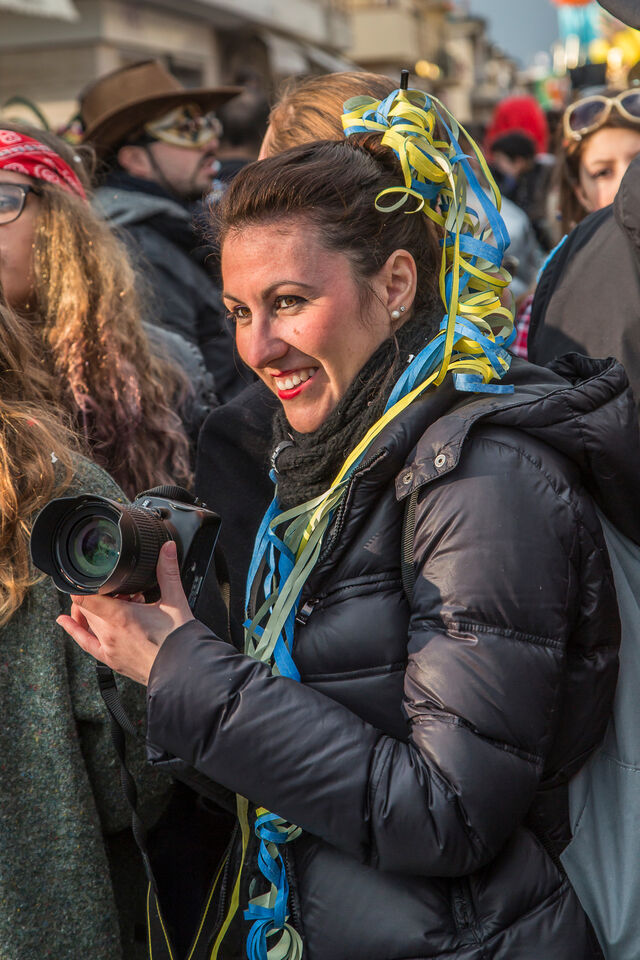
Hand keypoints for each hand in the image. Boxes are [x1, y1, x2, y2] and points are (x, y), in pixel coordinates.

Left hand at [57, 540, 193, 684]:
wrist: (183, 671)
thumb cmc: (179, 640)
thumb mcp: (175, 601)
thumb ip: (168, 571)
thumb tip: (167, 547)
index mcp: (121, 617)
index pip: (87, 597)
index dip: (84, 584)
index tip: (83, 574)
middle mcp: (109, 633)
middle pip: (88, 607)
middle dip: (101, 594)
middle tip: (127, 593)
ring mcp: (108, 648)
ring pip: (87, 622)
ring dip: (94, 609)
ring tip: (114, 603)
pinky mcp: (111, 660)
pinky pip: (84, 642)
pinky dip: (73, 630)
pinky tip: (64, 621)